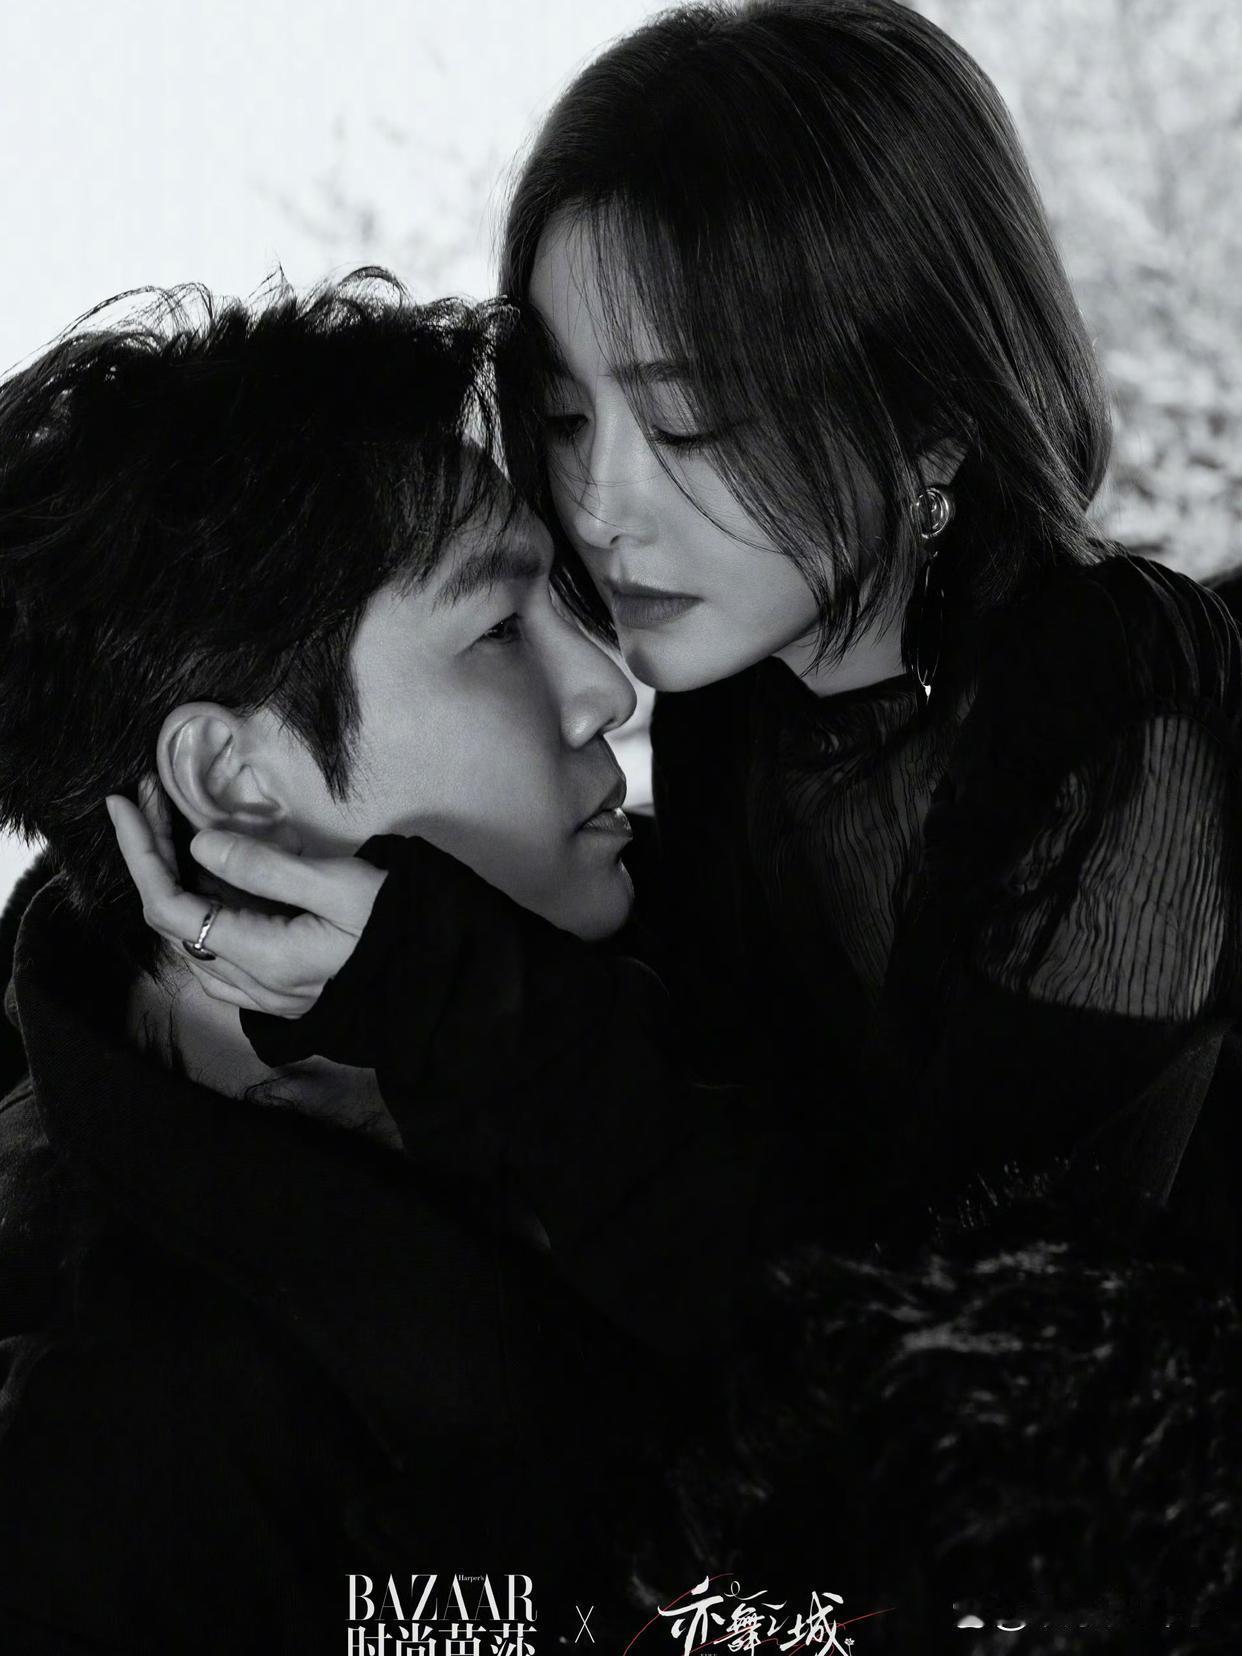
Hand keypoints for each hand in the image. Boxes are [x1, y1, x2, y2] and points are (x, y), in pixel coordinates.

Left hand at [106, 782, 386, 1016]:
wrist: (446, 977)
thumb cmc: (402, 924)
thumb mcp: (342, 885)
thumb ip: (267, 867)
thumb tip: (200, 844)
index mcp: (264, 958)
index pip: (172, 908)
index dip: (140, 853)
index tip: (126, 803)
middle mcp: (254, 986)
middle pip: (175, 924)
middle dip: (154, 858)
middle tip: (154, 801)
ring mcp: (268, 996)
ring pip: (192, 945)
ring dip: (175, 887)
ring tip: (175, 833)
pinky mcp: (283, 994)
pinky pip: (219, 960)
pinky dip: (201, 917)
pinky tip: (212, 887)